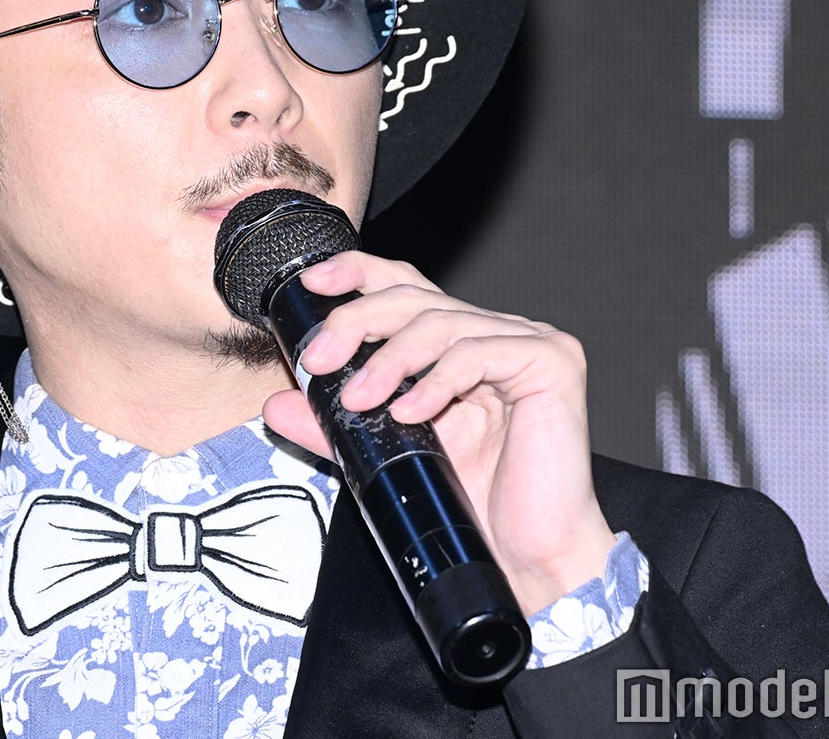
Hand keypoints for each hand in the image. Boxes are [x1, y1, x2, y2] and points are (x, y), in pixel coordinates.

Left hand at [260, 251, 615, 615]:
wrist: (528, 554)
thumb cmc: (471, 501)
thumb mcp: (385, 451)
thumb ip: (334, 424)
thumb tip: (276, 404)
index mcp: (458, 341)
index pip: (405, 286)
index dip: (358, 274)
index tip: (313, 283)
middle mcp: (493, 330)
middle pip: (415, 297)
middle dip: (357, 322)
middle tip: (319, 362)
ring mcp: (526, 341)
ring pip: (440, 323)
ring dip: (388, 361)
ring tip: (360, 400)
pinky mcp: (551, 362)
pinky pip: (478, 355)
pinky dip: (435, 383)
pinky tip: (410, 414)